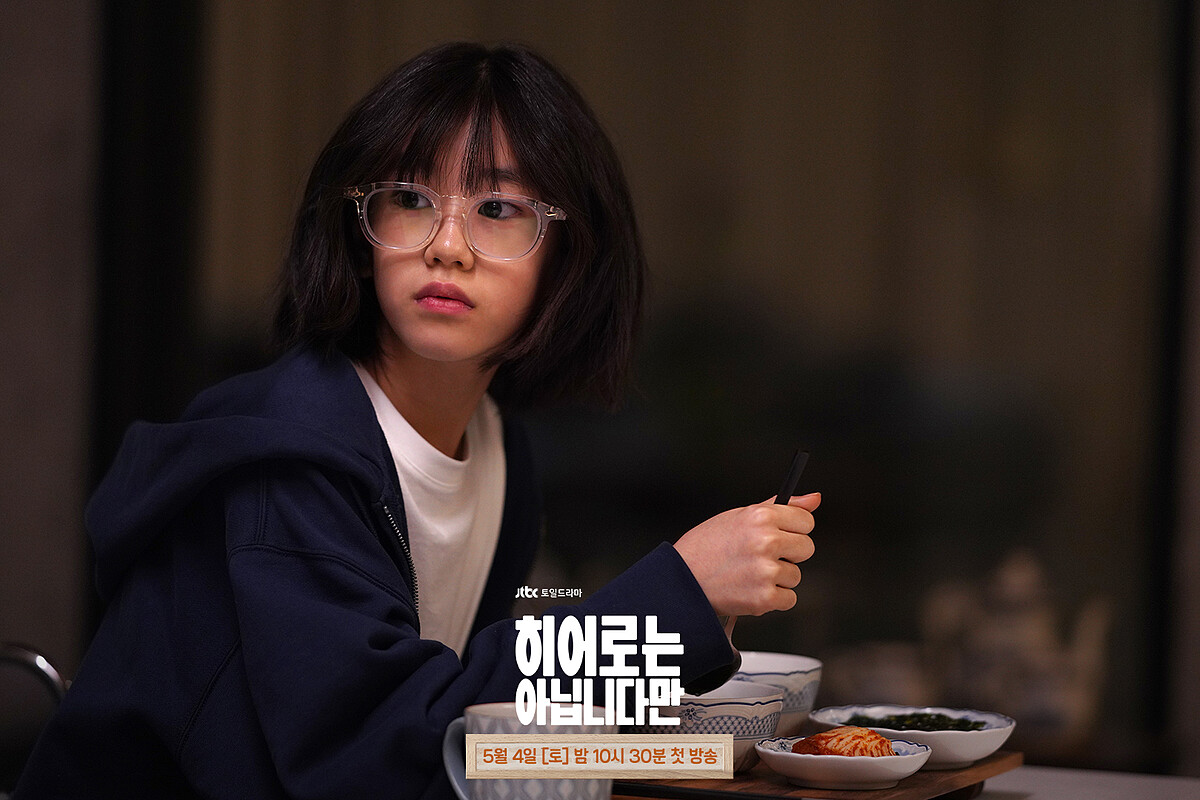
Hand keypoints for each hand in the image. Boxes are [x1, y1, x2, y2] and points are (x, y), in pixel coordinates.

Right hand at [673, 493, 819, 616]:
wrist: (681, 580)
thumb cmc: (706, 547)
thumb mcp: (739, 516)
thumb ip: (781, 507)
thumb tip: (814, 499)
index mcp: (761, 516)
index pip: (806, 521)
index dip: (793, 529)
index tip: (780, 535)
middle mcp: (766, 541)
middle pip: (807, 548)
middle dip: (789, 554)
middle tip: (761, 557)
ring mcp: (767, 571)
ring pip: (795, 575)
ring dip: (778, 578)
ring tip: (749, 574)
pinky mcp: (765, 598)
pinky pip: (788, 599)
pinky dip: (772, 599)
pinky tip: (750, 589)